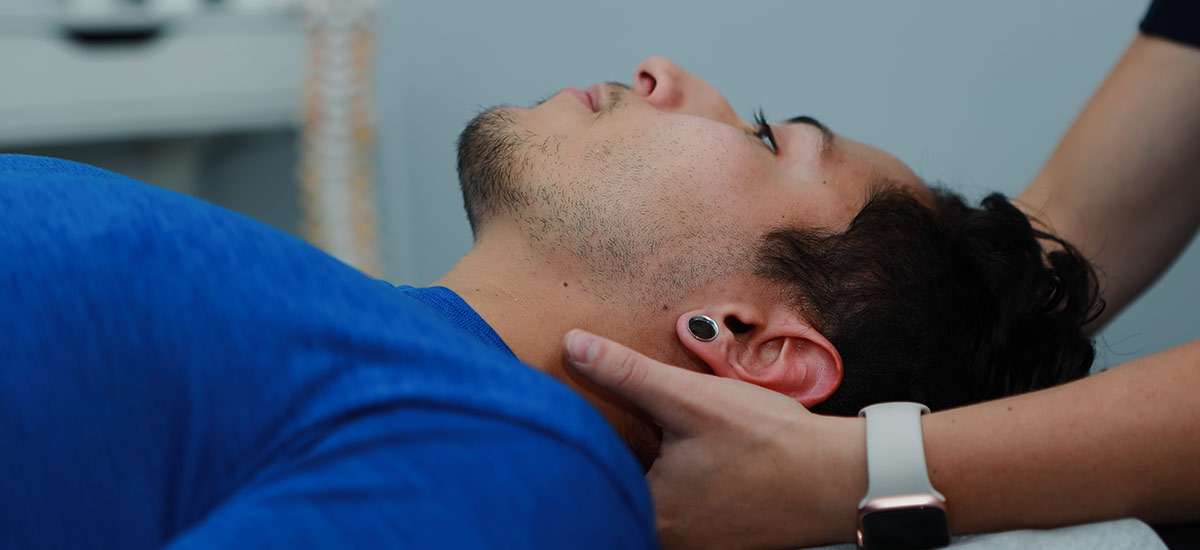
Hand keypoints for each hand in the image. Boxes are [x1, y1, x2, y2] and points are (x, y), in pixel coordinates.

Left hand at [562, 330, 866, 548]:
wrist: (840, 479)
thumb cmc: (770, 441)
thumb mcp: (691, 397)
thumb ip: (627, 373)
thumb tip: (573, 345)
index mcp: (650, 511)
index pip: (592, 476)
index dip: (589, 445)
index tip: (593, 420)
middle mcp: (666, 539)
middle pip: (620, 493)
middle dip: (622, 461)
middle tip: (643, 431)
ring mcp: (695, 546)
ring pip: (652, 505)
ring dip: (652, 476)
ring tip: (675, 446)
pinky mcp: (719, 543)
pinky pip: (682, 516)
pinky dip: (682, 490)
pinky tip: (703, 465)